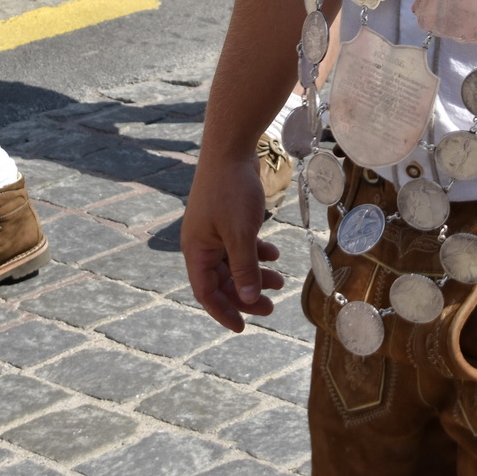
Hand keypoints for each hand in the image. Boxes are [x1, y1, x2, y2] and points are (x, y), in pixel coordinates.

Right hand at [183, 157, 284, 331]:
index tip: (242, 328)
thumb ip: (244, 268)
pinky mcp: (227, 218)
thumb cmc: (231, 190)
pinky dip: (257, 251)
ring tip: (281, 282)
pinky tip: (274, 253)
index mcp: (196, 251)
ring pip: (235, 262)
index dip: (223, 312)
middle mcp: (202, 243)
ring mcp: (214, 230)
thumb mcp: (240, 233)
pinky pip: (241, 244)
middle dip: (246, 295)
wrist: (231, 147)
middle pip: (222, 280)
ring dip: (256, 274)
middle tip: (271, 308)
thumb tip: (248, 300)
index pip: (206, 293)